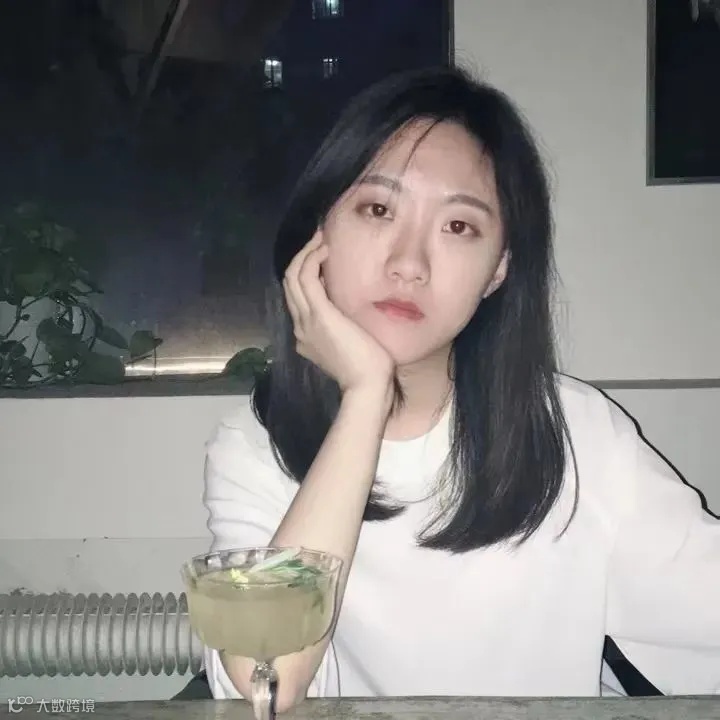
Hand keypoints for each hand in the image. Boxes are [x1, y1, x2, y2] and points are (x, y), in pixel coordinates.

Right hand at [283, 232, 394, 399]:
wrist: (367, 385)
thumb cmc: (367, 367)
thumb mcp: (350, 343)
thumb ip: (342, 327)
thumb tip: (347, 310)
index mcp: (305, 334)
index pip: (297, 295)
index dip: (305, 272)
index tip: (322, 257)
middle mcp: (300, 325)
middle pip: (290, 282)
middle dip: (302, 256)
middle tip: (319, 239)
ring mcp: (306, 320)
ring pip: (293, 276)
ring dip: (305, 252)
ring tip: (321, 237)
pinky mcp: (319, 314)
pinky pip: (306, 278)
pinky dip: (312, 259)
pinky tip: (325, 248)